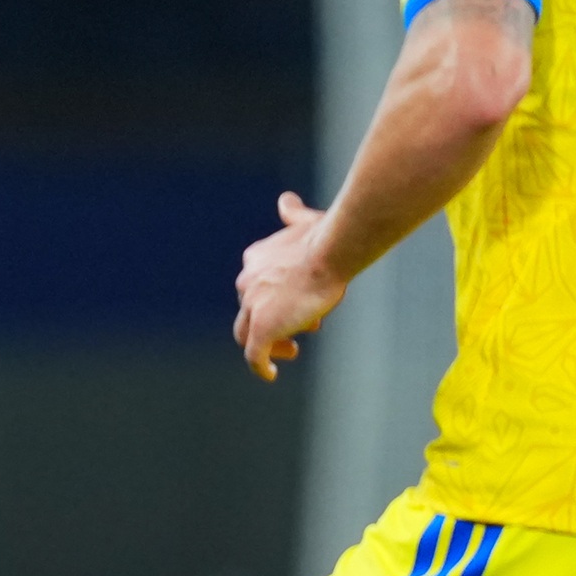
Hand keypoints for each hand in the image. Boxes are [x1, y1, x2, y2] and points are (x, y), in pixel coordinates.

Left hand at [235, 191, 345, 382]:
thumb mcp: (303, 221)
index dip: (276, 297)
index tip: (301, 302)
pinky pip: (254, 356)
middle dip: (275, 318)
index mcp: (255, 259)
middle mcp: (246, 282)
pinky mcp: (261, 329)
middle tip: (304, 327)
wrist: (329, 251)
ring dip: (268, 343)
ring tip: (292, 349)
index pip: (256, 286)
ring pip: (248, 334)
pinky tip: (270, 374)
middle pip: (250, 310)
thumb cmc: (323, 236)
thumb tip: (285, 201)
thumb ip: (292, 215)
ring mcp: (251, 307)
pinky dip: (260, 366)